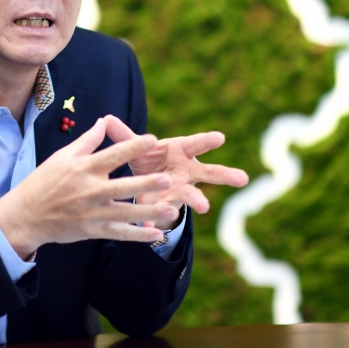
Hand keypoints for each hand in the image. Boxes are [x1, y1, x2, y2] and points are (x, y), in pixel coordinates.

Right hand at [0, 118, 172, 258]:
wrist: (25, 215)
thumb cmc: (43, 182)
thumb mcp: (62, 157)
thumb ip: (87, 141)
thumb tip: (104, 122)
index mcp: (83, 168)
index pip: (112, 155)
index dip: (132, 147)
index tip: (152, 139)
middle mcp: (89, 190)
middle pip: (122, 187)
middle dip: (146, 184)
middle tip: (168, 179)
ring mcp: (91, 213)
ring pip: (125, 213)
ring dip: (149, 212)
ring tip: (173, 211)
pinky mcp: (92, 230)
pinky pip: (119, 234)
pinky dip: (138, 235)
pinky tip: (156, 235)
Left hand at [103, 115, 248, 228]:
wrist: (145, 181)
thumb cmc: (149, 158)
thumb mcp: (138, 147)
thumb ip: (125, 137)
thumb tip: (106, 119)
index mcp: (181, 151)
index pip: (197, 144)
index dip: (207, 141)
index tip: (220, 137)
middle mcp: (187, 171)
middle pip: (210, 171)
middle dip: (225, 175)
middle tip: (242, 178)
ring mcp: (181, 190)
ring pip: (195, 196)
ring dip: (199, 201)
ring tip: (204, 208)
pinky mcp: (168, 205)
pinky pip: (164, 212)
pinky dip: (158, 220)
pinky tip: (152, 229)